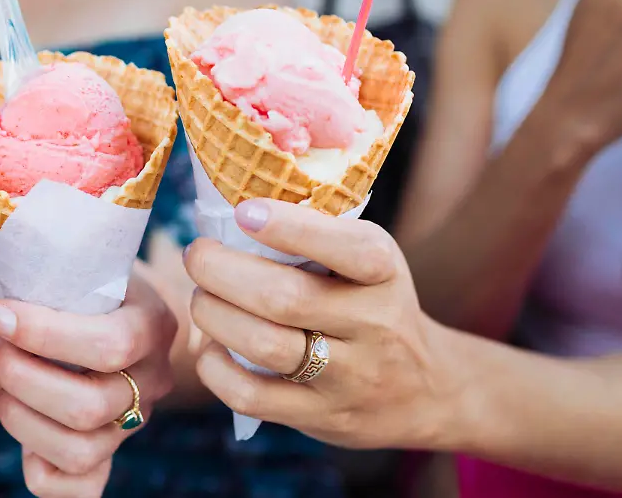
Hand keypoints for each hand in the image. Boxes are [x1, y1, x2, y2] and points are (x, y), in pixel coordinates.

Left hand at [0, 276, 176, 497]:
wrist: (130, 313)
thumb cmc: (83, 288)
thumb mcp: (52, 276)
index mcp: (151, 324)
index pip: (109, 344)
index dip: (42, 334)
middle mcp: (153, 380)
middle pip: (88, 406)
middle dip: (20, 376)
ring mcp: (135, 424)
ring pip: (79, 451)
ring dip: (20, 415)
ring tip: (0, 378)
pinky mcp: (112, 455)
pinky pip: (80, 488)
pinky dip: (38, 467)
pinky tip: (23, 418)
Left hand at [184, 199, 462, 450]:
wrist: (425, 390)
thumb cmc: (372, 305)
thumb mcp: (368, 263)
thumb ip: (318, 237)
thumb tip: (231, 206)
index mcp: (383, 271)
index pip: (347, 248)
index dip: (290, 228)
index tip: (243, 211)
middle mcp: (373, 324)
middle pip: (284, 297)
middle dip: (220, 271)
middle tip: (197, 255)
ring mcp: (349, 376)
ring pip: (264, 345)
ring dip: (213, 315)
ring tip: (200, 297)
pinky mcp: (320, 416)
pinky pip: (252, 395)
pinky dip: (216, 368)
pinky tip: (211, 347)